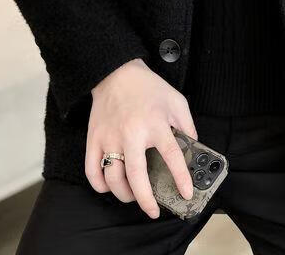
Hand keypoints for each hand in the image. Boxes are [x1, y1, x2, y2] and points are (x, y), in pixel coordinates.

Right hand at [85, 58, 198, 218]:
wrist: (117, 72)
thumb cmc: (148, 88)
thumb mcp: (176, 101)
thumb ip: (187, 125)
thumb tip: (193, 148)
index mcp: (155, 124)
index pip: (172, 157)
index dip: (181, 178)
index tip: (186, 193)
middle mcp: (132, 134)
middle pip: (137, 178)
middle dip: (147, 201)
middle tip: (153, 212)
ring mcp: (110, 138)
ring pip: (113, 179)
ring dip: (124, 195)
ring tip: (133, 197)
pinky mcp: (94, 139)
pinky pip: (92, 171)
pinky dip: (99, 185)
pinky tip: (110, 186)